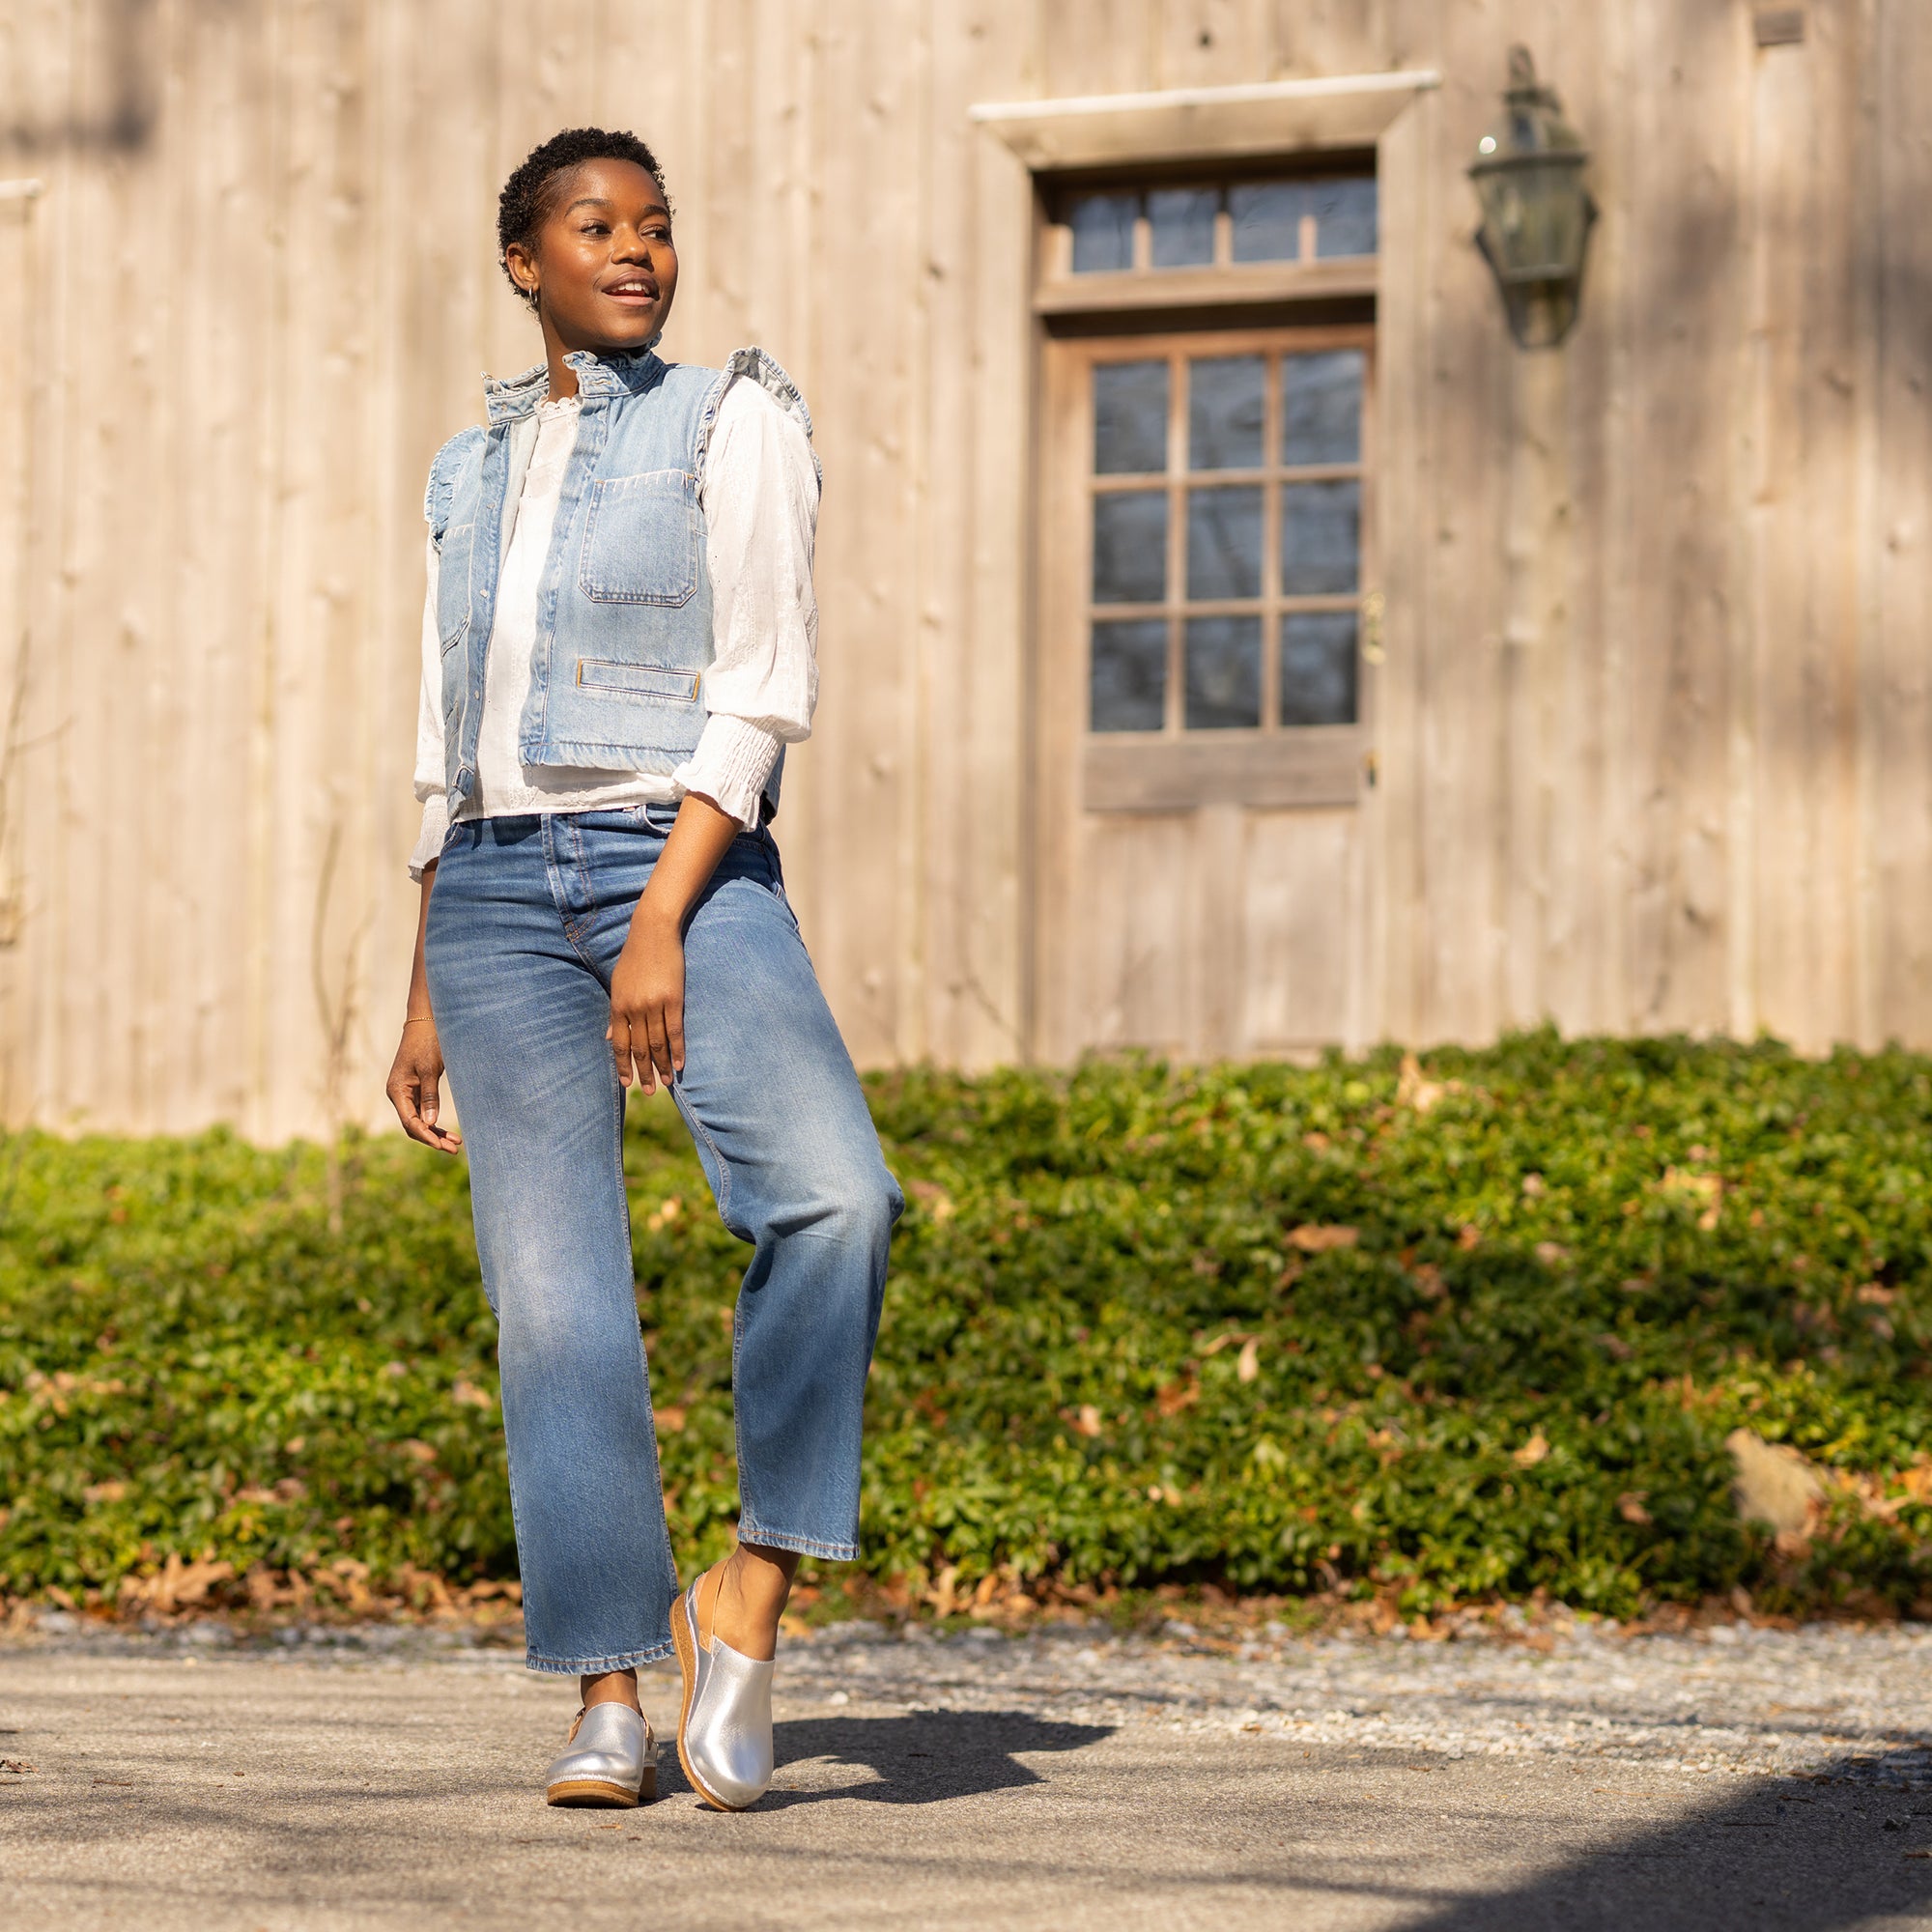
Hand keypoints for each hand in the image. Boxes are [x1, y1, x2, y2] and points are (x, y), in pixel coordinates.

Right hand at [387, 1017, 461, 1151]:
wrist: (426, 1022)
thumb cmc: (428, 1042)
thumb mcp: (430, 1069)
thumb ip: (430, 1096)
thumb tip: (431, 1123)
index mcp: (396, 1090)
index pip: (410, 1122)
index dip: (426, 1136)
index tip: (443, 1146)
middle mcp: (398, 1094)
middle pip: (413, 1125)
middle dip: (432, 1138)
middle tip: (455, 1149)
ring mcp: (406, 1093)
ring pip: (419, 1120)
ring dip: (435, 1132)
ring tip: (456, 1143)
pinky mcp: (416, 1090)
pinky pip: (423, 1112)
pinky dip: (435, 1122)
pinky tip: (448, 1131)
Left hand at [608, 903, 684, 1091]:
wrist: (653, 932)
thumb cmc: (635, 957)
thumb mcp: (618, 984)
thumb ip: (615, 1013)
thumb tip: (609, 1038)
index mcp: (618, 1006)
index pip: (619, 1044)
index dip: (623, 1065)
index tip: (628, 1083)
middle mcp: (634, 1008)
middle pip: (639, 1048)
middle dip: (644, 1072)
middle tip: (650, 1091)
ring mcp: (654, 1004)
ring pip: (657, 1043)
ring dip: (662, 1066)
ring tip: (667, 1083)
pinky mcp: (673, 999)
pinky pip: (675, 1030)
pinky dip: (678, 1050)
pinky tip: (680, 1064)